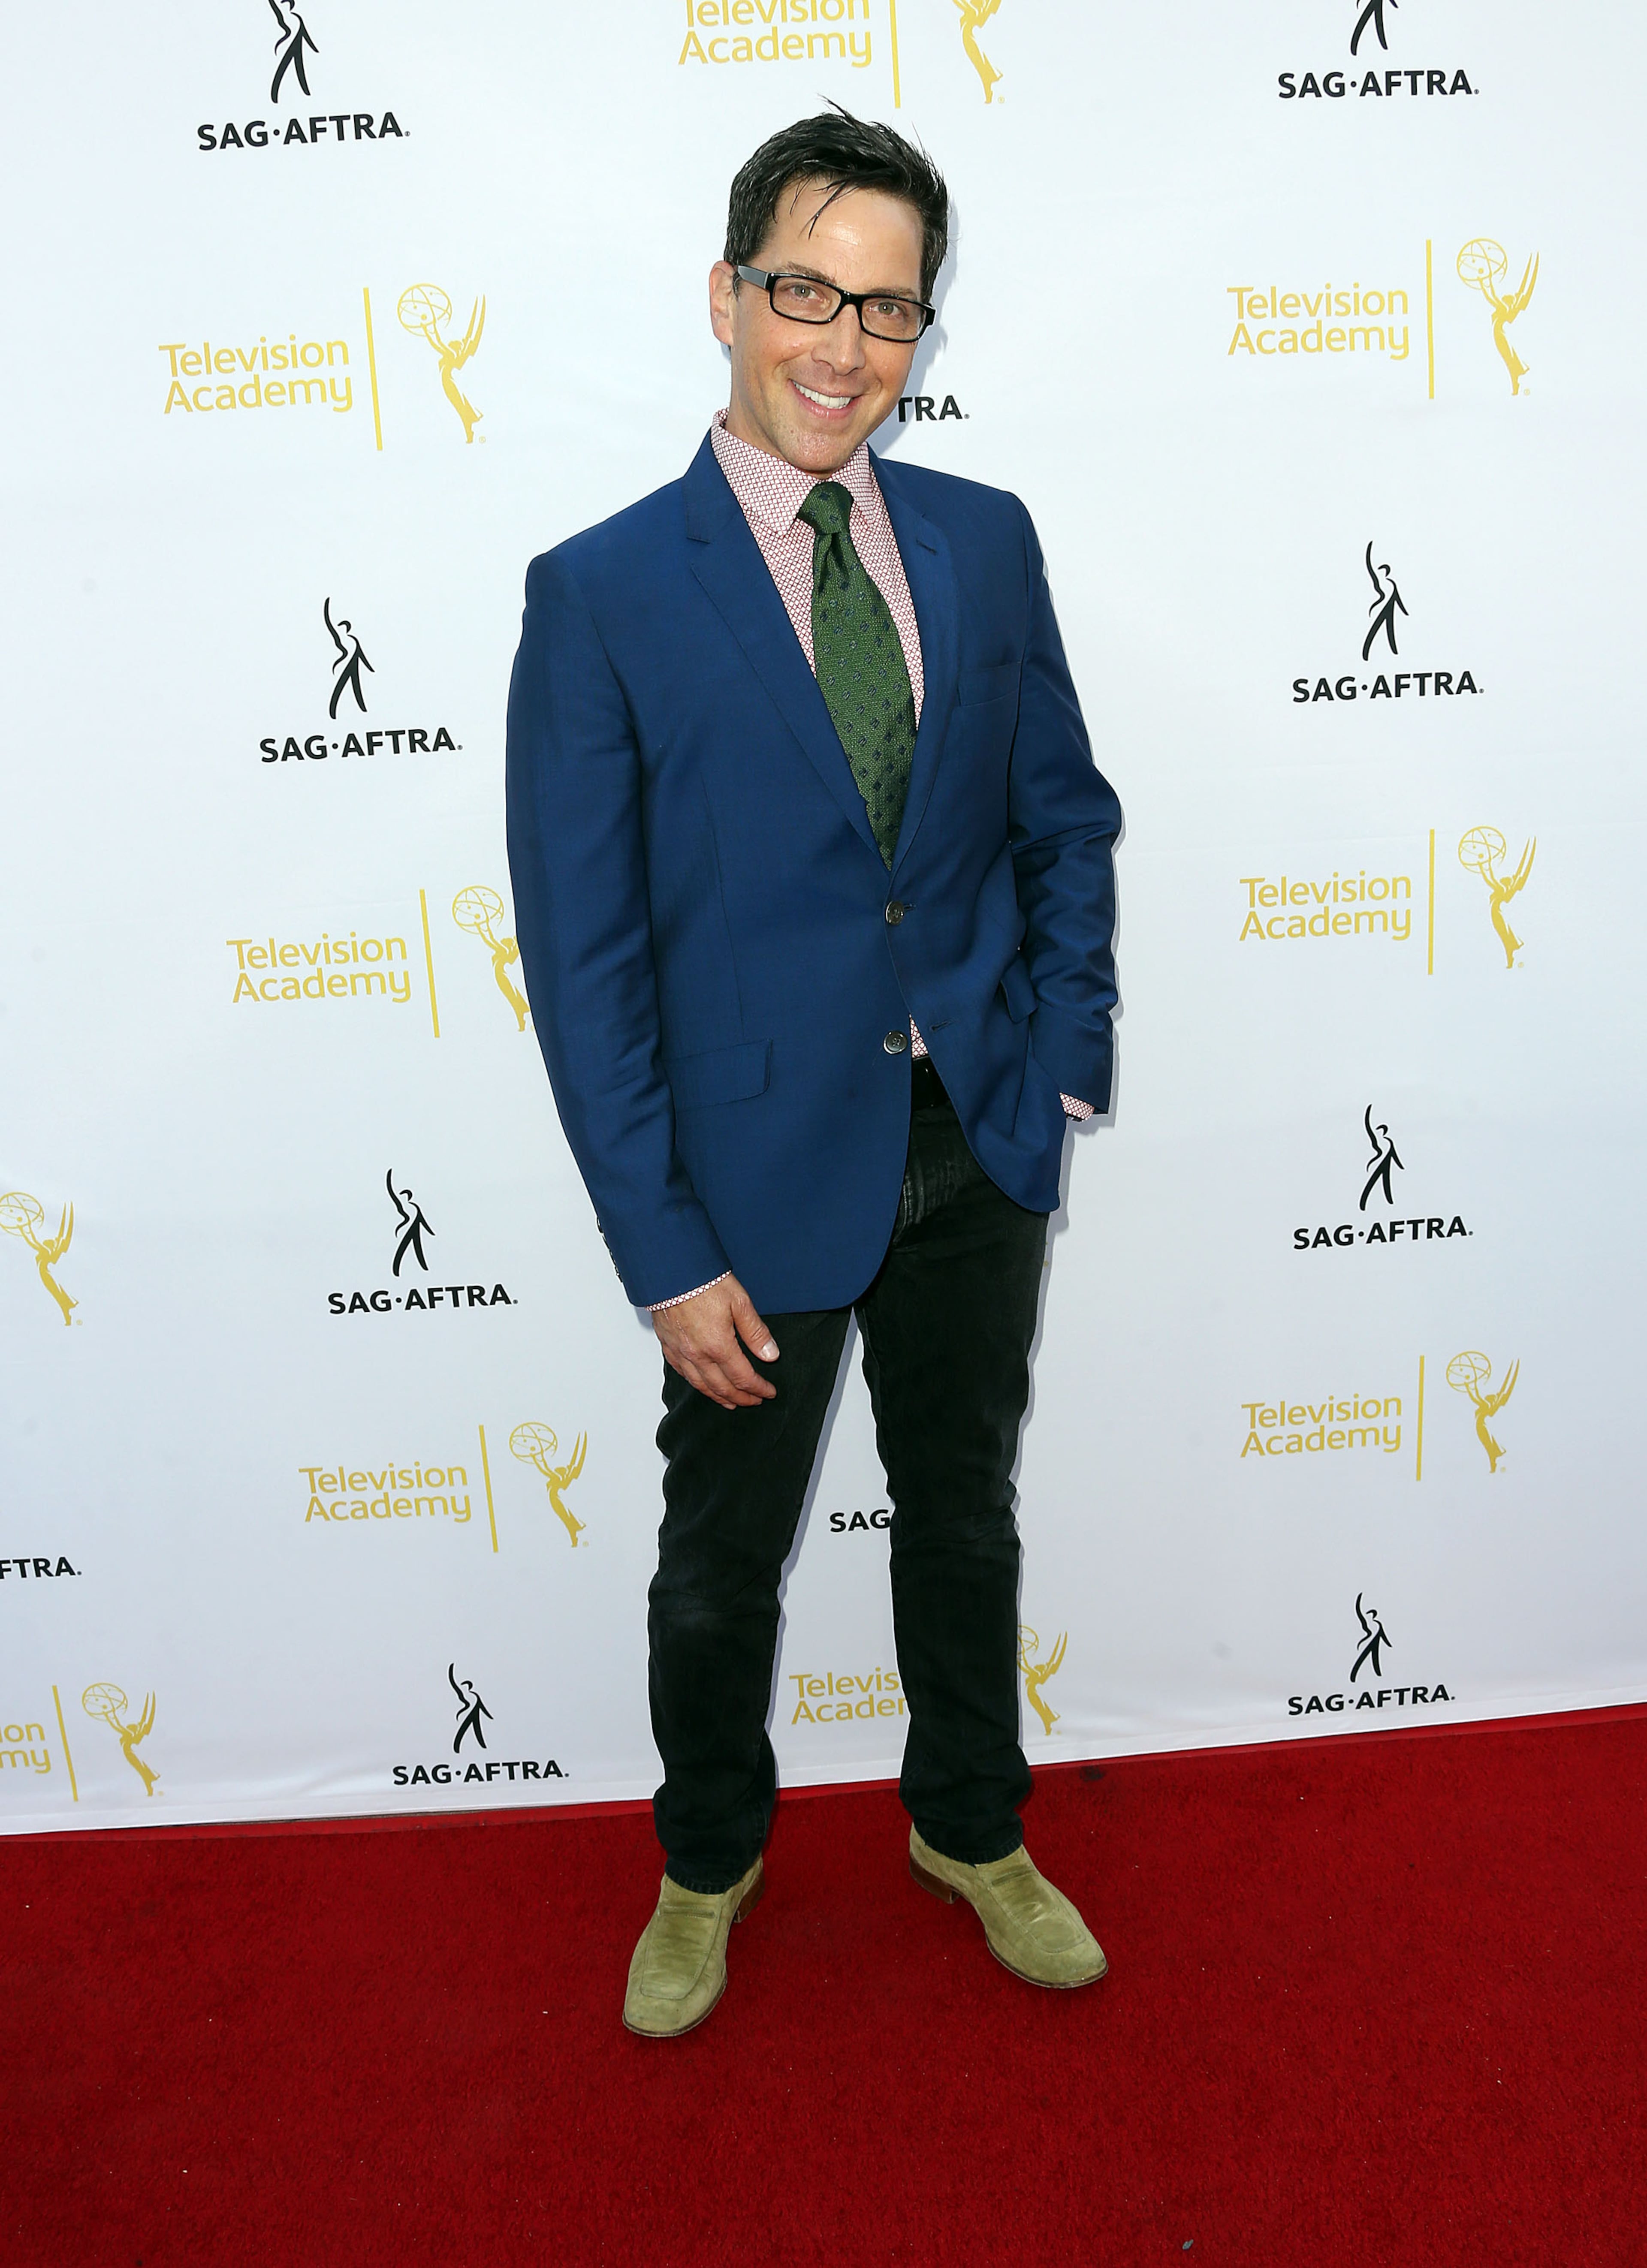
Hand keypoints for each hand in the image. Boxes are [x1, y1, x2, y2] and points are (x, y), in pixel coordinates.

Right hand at [652, 1275, 778, 1410]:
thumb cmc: (704, 1281)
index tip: (769, 1392)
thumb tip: (770, 1355)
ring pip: (700, 1385)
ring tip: (730, 1402)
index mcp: (718, 1345)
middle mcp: (697, 1354)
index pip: (743, 1377)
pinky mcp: (668, 1345)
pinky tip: (702, 1384)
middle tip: (754, 1401)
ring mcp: (680, 1352)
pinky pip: (682, 1373)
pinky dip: (696, 1384)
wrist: (670, 1270)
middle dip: (741, 1398)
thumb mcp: (739, 1302)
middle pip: (722, 1387)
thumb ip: (755, 1332)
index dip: (758, 1388)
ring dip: (718, 1397)